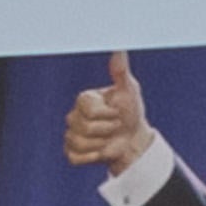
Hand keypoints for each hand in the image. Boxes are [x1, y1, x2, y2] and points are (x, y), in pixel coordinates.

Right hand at [67, 47, 154, 174]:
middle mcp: (73, 115)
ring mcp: (71, 134)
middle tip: (115, 128)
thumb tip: (120, 47)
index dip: (107, 115)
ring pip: (80, 144)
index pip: (88, 110)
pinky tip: (101, 152)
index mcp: (84, 100)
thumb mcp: (129, 90)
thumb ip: (120, 71)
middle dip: (106, 131)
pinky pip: (75, 158)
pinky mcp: (72, 153)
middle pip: (84, 127)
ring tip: (108, 140)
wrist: (134, 141)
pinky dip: (92, 158)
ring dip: (101, 145)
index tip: (117, 113)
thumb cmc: (131, 113)